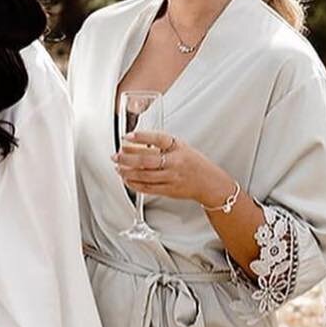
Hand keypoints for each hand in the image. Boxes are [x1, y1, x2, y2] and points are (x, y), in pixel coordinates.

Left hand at [113, 130, 229, 206]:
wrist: (209, 183)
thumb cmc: (194, 163)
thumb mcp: (181, 147)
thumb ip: (161, 145)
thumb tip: (135, 143)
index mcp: (178, 147)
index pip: (157, 139)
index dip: (141, 137)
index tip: (127, 136)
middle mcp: (175, 162)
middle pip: (147, 160)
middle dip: (127, 158)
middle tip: (116, 155)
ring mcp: (172, 177)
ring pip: (144, 175)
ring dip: (128, 172)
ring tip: (118, 168)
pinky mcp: (169, 190)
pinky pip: (148, 188)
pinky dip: (135, 184)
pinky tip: (127, 180)